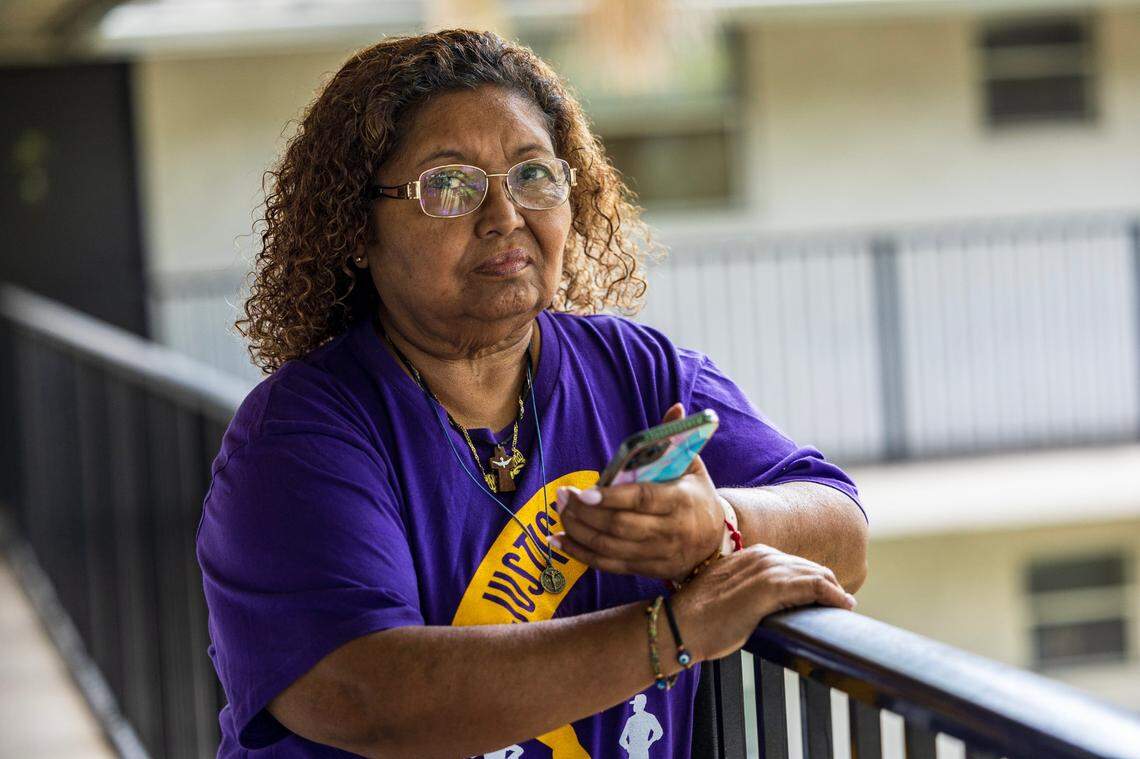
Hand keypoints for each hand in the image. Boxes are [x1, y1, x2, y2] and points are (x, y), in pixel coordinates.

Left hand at [550, 403, 725, 581]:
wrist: (715, 542)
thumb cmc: (697, 496)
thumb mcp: (693, 466)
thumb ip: (676, 439)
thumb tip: (676, 408)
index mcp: (681, 501)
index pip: (642, 499)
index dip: (611, 498)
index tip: (584, 491)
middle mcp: (669, 531)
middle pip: (620, 526)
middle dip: (586, 512)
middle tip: (563, 496)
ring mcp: (657, 554)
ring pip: (610, 548)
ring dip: (579, 531)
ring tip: (560, 512)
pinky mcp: (646, 570)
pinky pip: (608, 565)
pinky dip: (581, 554)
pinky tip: (559, 540)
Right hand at [672, 543, 856, 662]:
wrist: (680, 624)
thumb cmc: (698, 617)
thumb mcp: (725, 592)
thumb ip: (746, 589)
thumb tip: (759, 606)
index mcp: (750, 554)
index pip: (791, 563)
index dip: (811, 577)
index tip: (823, 594)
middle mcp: (761, 556)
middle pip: (807, 566)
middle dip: (827, 582)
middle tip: (840, 601)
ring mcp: (767, 570)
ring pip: (814, 573)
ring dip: (833, 589)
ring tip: (843, 604)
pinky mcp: (771, 588)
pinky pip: (814, 586)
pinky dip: (832, 594)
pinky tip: (842, 605)